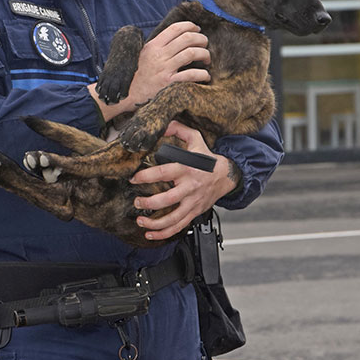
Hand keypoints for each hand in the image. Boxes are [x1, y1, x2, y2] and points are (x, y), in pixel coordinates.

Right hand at [89, 21, 209, 121]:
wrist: (127, 96)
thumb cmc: (136, 76)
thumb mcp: (142, 55)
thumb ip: (156, 46)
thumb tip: (174, 37)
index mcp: (153, 46)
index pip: (175, 29)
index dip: (190, 26)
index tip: (197, 30)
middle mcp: (159, 55)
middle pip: (187, 38)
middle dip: (201, 39)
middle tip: (205, 44)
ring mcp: (165, 69)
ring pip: (192, 53)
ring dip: (205, 54)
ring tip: (207, 59)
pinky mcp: (169, 84)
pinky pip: (192, 75)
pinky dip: (203, 74)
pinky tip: (205, 76)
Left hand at [128, 121, 239, 240]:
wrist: (226, 176)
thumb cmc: (207, 159)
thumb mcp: (195, 139)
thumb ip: (178, 129)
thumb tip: (161, 125)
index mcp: (187, 168)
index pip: (163, 173)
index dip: (145, 176)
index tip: (133, 179)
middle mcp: (189, 187)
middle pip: (166, 200)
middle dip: (148, 203)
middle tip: (137, 202)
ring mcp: (192, 202)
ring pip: (172, 218)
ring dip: (154, 223)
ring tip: (140, 221)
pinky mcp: (194, 212)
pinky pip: (179, 226)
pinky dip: (164, 233)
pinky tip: (151, 234)